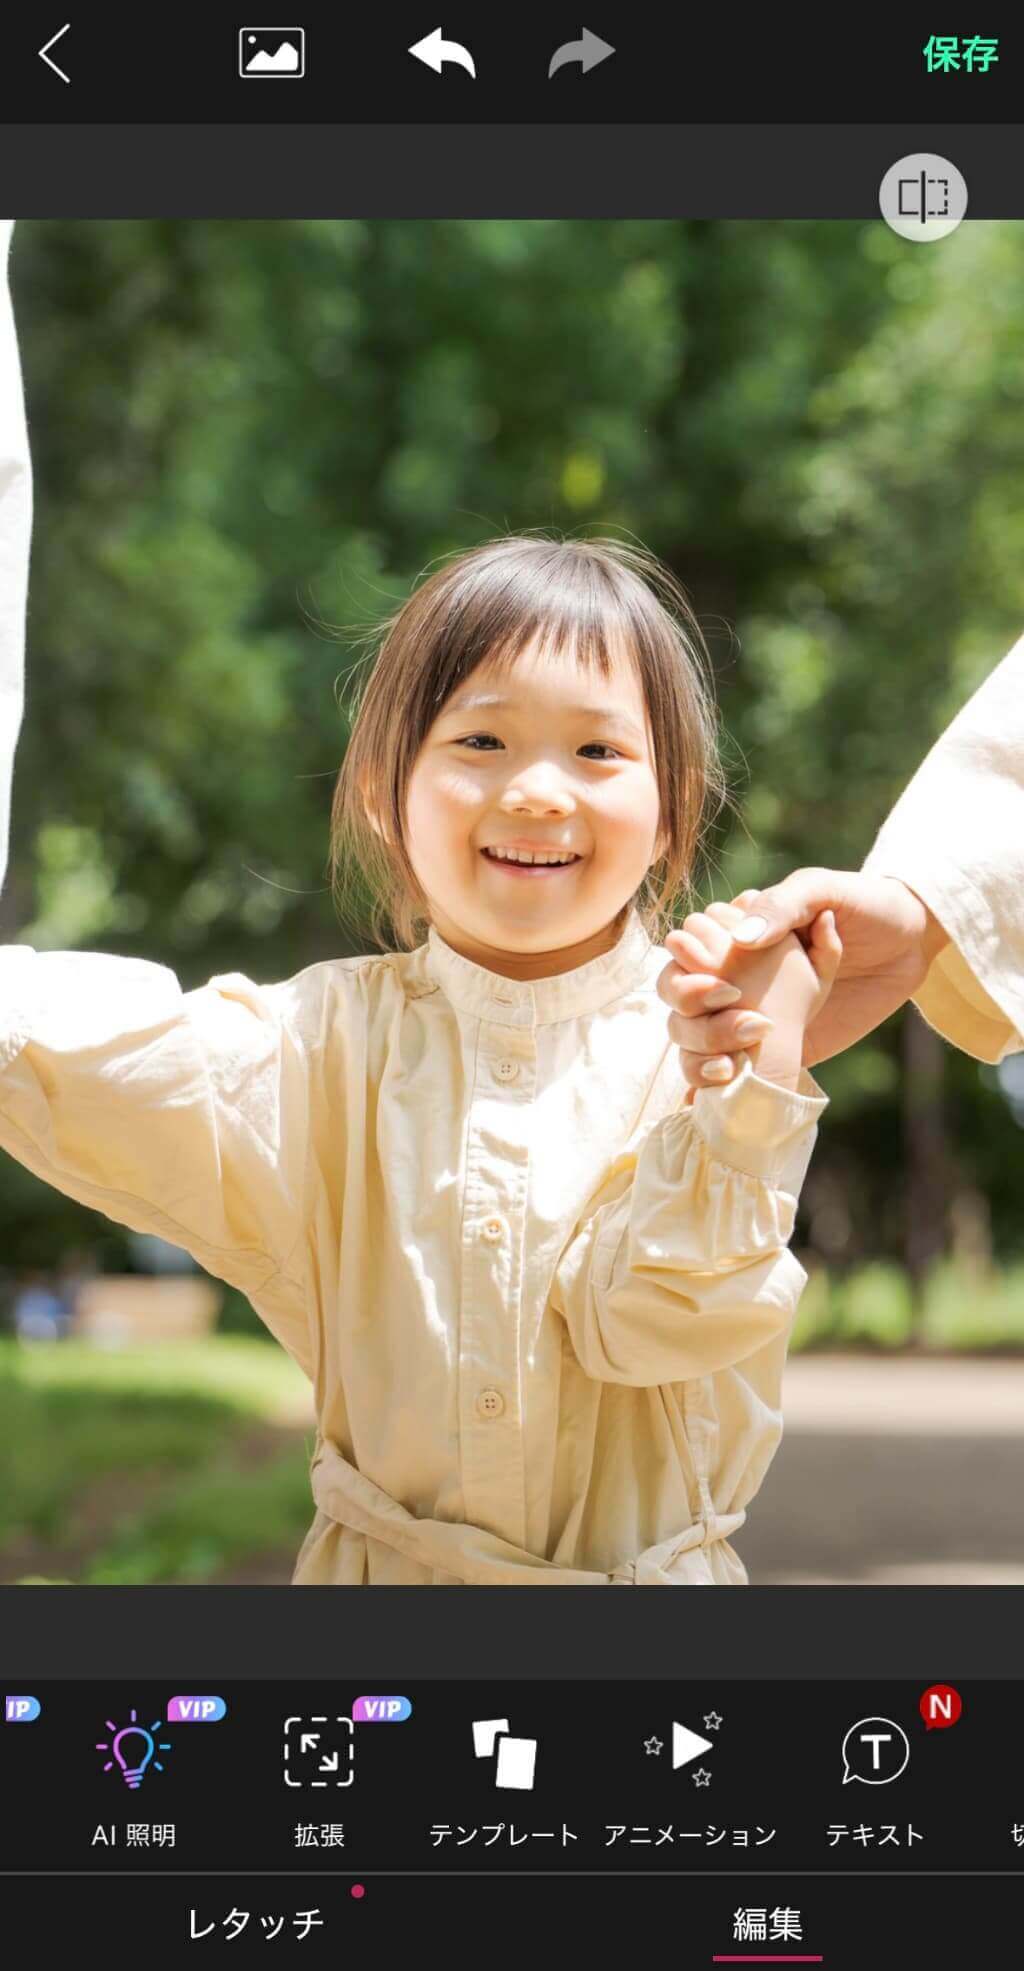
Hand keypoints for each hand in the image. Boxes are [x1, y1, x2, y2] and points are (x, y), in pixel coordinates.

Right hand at [660, 870, 948, 1090]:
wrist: (911, 942)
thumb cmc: (864, 904)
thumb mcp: (822, 891)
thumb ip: (780, 907)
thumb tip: (739, 941)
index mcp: (735, 933)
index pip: (682, 954)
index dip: (688, 970)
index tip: (724, 984)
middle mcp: (733, 974)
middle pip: (678, 998)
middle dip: (693, 1010)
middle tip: (733, 1009)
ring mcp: (750, 1013)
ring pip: (692, 1036)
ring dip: (701, 1050)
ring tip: (733, 1063)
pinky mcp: (776, 1048)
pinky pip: (730, 1068)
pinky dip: (713, 1084)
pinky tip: (716, 1095)